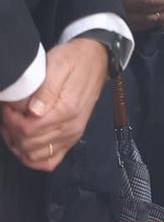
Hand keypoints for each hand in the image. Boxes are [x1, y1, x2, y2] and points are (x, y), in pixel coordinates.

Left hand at [1, 39, 109, 172]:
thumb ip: (47, 89)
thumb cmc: (76, 60)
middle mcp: (71, 128)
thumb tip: (34, 112)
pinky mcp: (72, 138)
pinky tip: (25, 143)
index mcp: (67, 111)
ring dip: (18, 145)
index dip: (11, 121)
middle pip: (29, 144)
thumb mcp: (59, 65)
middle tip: (8, 114)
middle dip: (12, 131)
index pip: (29, 130)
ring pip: (36, 156)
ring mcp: (72, 135)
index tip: (7, 107)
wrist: (97, 59)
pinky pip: (50, 161)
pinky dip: (33, 157)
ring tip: (13, 126)